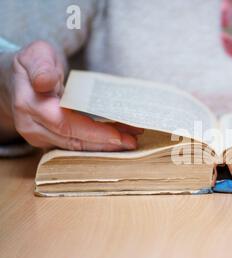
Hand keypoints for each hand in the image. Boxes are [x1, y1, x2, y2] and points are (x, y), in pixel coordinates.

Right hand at [5, 40, 141, 150]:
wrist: (15, 79)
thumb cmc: (32, 64)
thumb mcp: (37, 54)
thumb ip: (42, 66)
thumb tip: (45, 82)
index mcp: (30, 103)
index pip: (66, 123)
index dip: (94, 132)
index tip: (119, 135)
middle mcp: (31, 125)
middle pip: (74, 141)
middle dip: (106, 143)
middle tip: (134, 140)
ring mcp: (38, 136)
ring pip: (75, 147)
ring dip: (105, 146)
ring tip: (130, 140)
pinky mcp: (47, 141)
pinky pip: (74, 146)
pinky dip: (96, 144)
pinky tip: (116, 140)